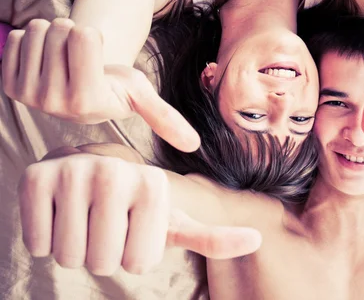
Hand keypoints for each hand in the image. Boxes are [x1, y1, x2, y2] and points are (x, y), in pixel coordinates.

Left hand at [1, 18, 199, 151]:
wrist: (82, 89)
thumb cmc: (114, 87)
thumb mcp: (141, 96)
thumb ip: (164, 119)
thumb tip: (195, 145)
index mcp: (86, 102)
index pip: (82, 35)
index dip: (93, 37)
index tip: (98, 60)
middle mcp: (51, 103)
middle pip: (59, 30)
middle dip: (73, 35)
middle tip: (80, 60)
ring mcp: (27, 93)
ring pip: (38, 31)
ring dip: (53, 37)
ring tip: (64, 60)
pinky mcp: (8, 83)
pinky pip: (16, 37)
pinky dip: (32, 41)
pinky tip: (45, 61)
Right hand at [19, 153, 261, 275]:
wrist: (88, 170)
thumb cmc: (135, 204)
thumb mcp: (173, 221)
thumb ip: (213, 235)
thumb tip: (258, 239)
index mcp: (154, 184)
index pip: (139, 264)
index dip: (134, 256)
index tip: (134, 228)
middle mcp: (114, 172)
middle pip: (102, 263)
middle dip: (104, 255)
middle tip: (106, 225)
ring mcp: (73, 173)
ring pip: (69, 257)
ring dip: (76, 250)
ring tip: (85, 219)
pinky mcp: (35, 179)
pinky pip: (38, 244)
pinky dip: (46, 239)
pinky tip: (61, 213)